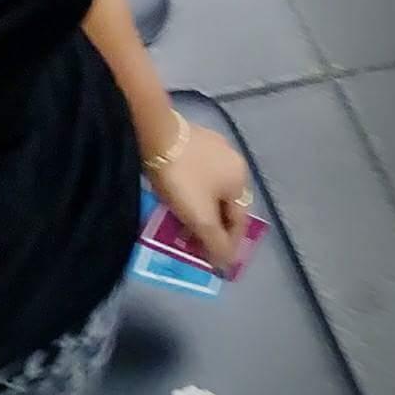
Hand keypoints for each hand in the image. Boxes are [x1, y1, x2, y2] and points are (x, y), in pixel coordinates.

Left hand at [145, 122, 251, 274]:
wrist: (153, 131)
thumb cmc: (182, 177)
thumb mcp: (201, 217)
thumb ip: (217, 243)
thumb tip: (226, 262)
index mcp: (241, 179)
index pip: (240, 221)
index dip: (228, 244)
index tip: (212, 261)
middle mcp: (232, 159)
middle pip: (224, 204)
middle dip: (211, 227)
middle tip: (194, 244)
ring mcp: (211, 145)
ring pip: (208, 188)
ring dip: (199, 208)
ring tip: (180, 224)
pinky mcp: (189, 136)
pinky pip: (194, 172)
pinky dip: (188, 190)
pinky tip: (173, 196)